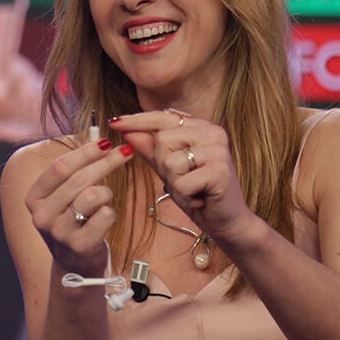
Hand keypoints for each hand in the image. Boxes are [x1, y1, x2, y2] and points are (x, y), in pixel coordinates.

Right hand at [23, 139, 134, 275]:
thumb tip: (100, 140)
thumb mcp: (62, 197)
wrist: (75, 263)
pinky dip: (111, 212)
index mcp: (34, 198)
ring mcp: (59, 233)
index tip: (106, 142)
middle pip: (78, 179)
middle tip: (126, 152)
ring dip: (107, 193)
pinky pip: (106, 215)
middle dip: (106, 162)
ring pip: (94, 195)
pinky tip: (104, 219)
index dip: (85, 152)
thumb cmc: (73, 221)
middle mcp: (42, 216)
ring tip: (104, 200)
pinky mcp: (80, 245)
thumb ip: (73, 171)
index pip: (60, 167)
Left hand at [109, 109, 251, 241]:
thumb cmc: (198, 193)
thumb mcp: (169, 170)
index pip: (163, 117)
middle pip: (162, 140)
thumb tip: (128, 132)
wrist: (227, 222)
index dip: (137, 121)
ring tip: (192, 190)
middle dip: (163, 166)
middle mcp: (212, 132)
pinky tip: (200, 199)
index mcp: (201, 127)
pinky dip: (184, 196)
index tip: (113, 122)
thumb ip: (151, 150)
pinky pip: (181, 182)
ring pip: (170, 161)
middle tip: (184, 181)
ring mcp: (218, 150)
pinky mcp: (219, 170)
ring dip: (174, 184)